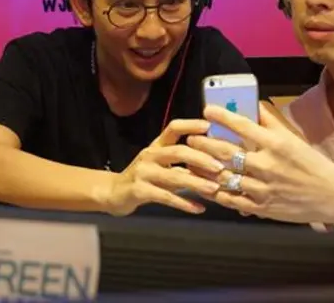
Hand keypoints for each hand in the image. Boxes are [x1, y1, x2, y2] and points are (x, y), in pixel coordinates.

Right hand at [107, 120, 224, 215]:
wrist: (114, 193)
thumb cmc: (145, 178)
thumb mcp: (162, 166)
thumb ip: (183, 163)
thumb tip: (214, 163)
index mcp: (157, 146)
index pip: (173, 128)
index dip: (190, 125)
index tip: (208, 126)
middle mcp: (150, 155)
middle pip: (178, 151)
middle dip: (201, 158)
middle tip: (220, 167)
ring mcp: (143, 173)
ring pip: (173, 176)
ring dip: (196, 183)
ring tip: (214, 189)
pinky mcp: (139, 191)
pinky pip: (166, 197)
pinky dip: (184, 203)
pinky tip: (199, 208)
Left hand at [187, 103, 333, 225]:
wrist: (332, 195)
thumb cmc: (313, 165)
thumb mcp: (294, 139)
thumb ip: (272, 123)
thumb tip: (254, 105)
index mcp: (276, 145)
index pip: (243, 126)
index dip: (222, 117)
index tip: (207, 110)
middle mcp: (267, 165)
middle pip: (227, 152)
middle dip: (205, 144)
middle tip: (192, 139)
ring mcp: (263, 188)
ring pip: (225, 177)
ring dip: (205, 169)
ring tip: (192, 162)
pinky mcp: (262, 207)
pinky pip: (232, 199)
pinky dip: (217, 193)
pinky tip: (206, 187)